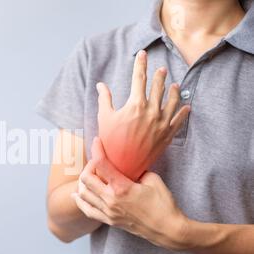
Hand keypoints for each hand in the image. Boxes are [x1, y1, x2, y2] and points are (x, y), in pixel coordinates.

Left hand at [72, 137, 189, 250]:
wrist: (167, 229)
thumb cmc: (163, 204)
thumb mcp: (153, 180)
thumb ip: (137, 170)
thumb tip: (129, 164)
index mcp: (122, 188)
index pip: (101, 164)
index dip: (96, 149)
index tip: (96, 141)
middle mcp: (111, 200)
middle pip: (86, 178)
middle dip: (89, 166)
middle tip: (97, 162)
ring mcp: (108, 212)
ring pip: (83, 194)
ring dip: (83, 182)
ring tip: (91, 175)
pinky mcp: (109, 220)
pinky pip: (87, 210)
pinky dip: (80, 200)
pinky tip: (78, 194)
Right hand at [97, 50, 189, 180]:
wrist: (123, 165)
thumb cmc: (110, 142)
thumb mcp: (104, 118)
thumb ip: (104, 99)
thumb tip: (100, 85)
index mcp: (135, 104)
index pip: (139, 77)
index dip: (140, 63)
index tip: (143, 54)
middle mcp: (151, 110)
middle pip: (158, 86)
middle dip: (159, 76)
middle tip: (162, 70)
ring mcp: (161, 123)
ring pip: (172, 101)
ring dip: (174, 91)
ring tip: (175, 85)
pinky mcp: (167, 135)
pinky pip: (179, 120)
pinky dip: (183, 112)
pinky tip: (186, 106)